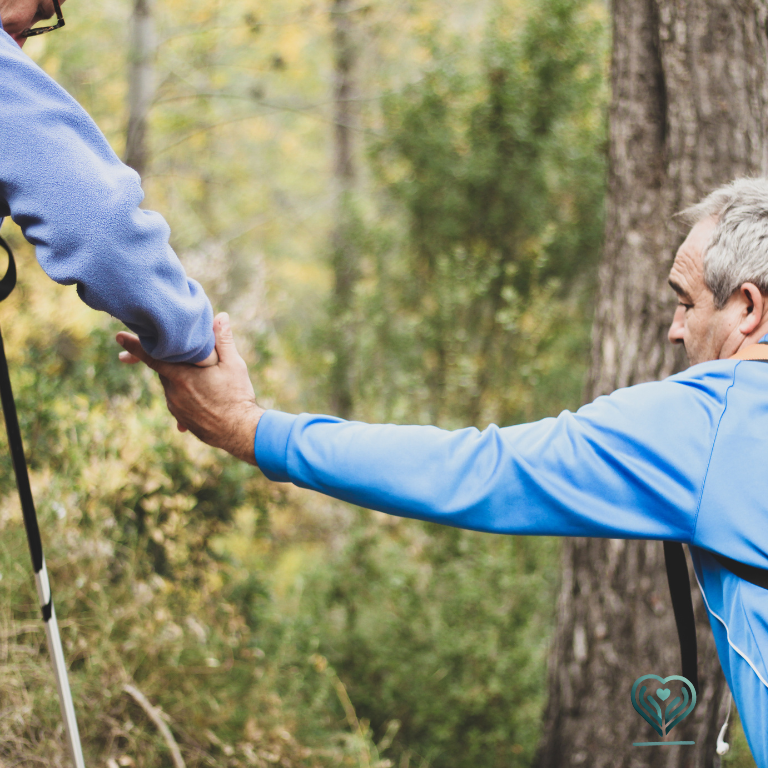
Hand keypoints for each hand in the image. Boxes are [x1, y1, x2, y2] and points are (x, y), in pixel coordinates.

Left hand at [116, 313, 262, 464]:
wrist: (240, 432)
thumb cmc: (238, 396)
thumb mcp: (234, 365)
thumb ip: (223, 340)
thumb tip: (221, 316)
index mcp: (181, 375)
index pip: (152, 355)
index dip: (135, 345)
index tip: (118, 336)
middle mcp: (173, 392)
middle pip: (165, 369)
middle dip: (172, 361)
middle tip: (185, 357)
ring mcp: (176, 407)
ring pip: (172, 385)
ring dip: (182, 379)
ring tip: (204, 382)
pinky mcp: (182, 419)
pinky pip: (178, 402)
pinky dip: (187, 397)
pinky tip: (202, 399)